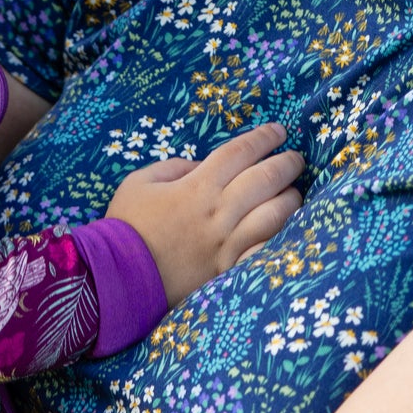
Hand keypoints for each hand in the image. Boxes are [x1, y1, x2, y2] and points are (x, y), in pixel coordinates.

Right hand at [106, 122, 303, 306]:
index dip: (264, 138)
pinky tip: (288, 231)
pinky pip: (264, 252)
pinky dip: (280, 239)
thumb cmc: (125, 228)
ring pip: (274, 216)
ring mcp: (226, 245)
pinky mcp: (227, 272)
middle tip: (296, 160)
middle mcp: (218, 213)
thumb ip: (174, 167)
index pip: (241, 152)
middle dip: (287, 164)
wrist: (117, 280)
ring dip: (290, 201)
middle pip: (266, 179)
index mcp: (197, 186)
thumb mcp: (140, 183)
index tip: (279, 132)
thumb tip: (200, 166)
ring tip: (294, 194)